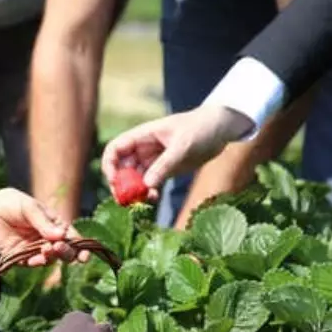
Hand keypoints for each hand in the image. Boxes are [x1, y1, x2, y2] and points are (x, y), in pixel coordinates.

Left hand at [0, 188, 86, 265]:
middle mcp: (45, 237)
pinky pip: (32, 262)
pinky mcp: (20, 257)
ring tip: (48, 250)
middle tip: (61, 249)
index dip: (79, 245)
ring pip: (50, 258)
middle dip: (67, 252)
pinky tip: (38, 258)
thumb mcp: (28, 206)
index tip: (84, 254)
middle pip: (63, 250)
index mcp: (52, 222)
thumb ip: (43, 222)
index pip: (70, 235)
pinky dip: (37, 261)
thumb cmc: (7, 204)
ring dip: (52, 256)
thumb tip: (62, 235)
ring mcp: (33, 248)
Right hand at [101, 105, 256, 197]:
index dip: (110, 164)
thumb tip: (146, 185)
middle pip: (122, 167)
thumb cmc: (201, 128)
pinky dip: (148, 193)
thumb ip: (164, 165)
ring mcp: (154, 160)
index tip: (115, 181)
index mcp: (143, 135)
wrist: (221, 129)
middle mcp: (144, 148)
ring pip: (135, 178)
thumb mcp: (183, 145)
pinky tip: (153, 199)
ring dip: (134, 191)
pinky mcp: (165, 170)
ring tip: (140, 202)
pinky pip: (150, 184)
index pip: (116, 148)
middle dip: (120, 184)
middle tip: (125, 200)